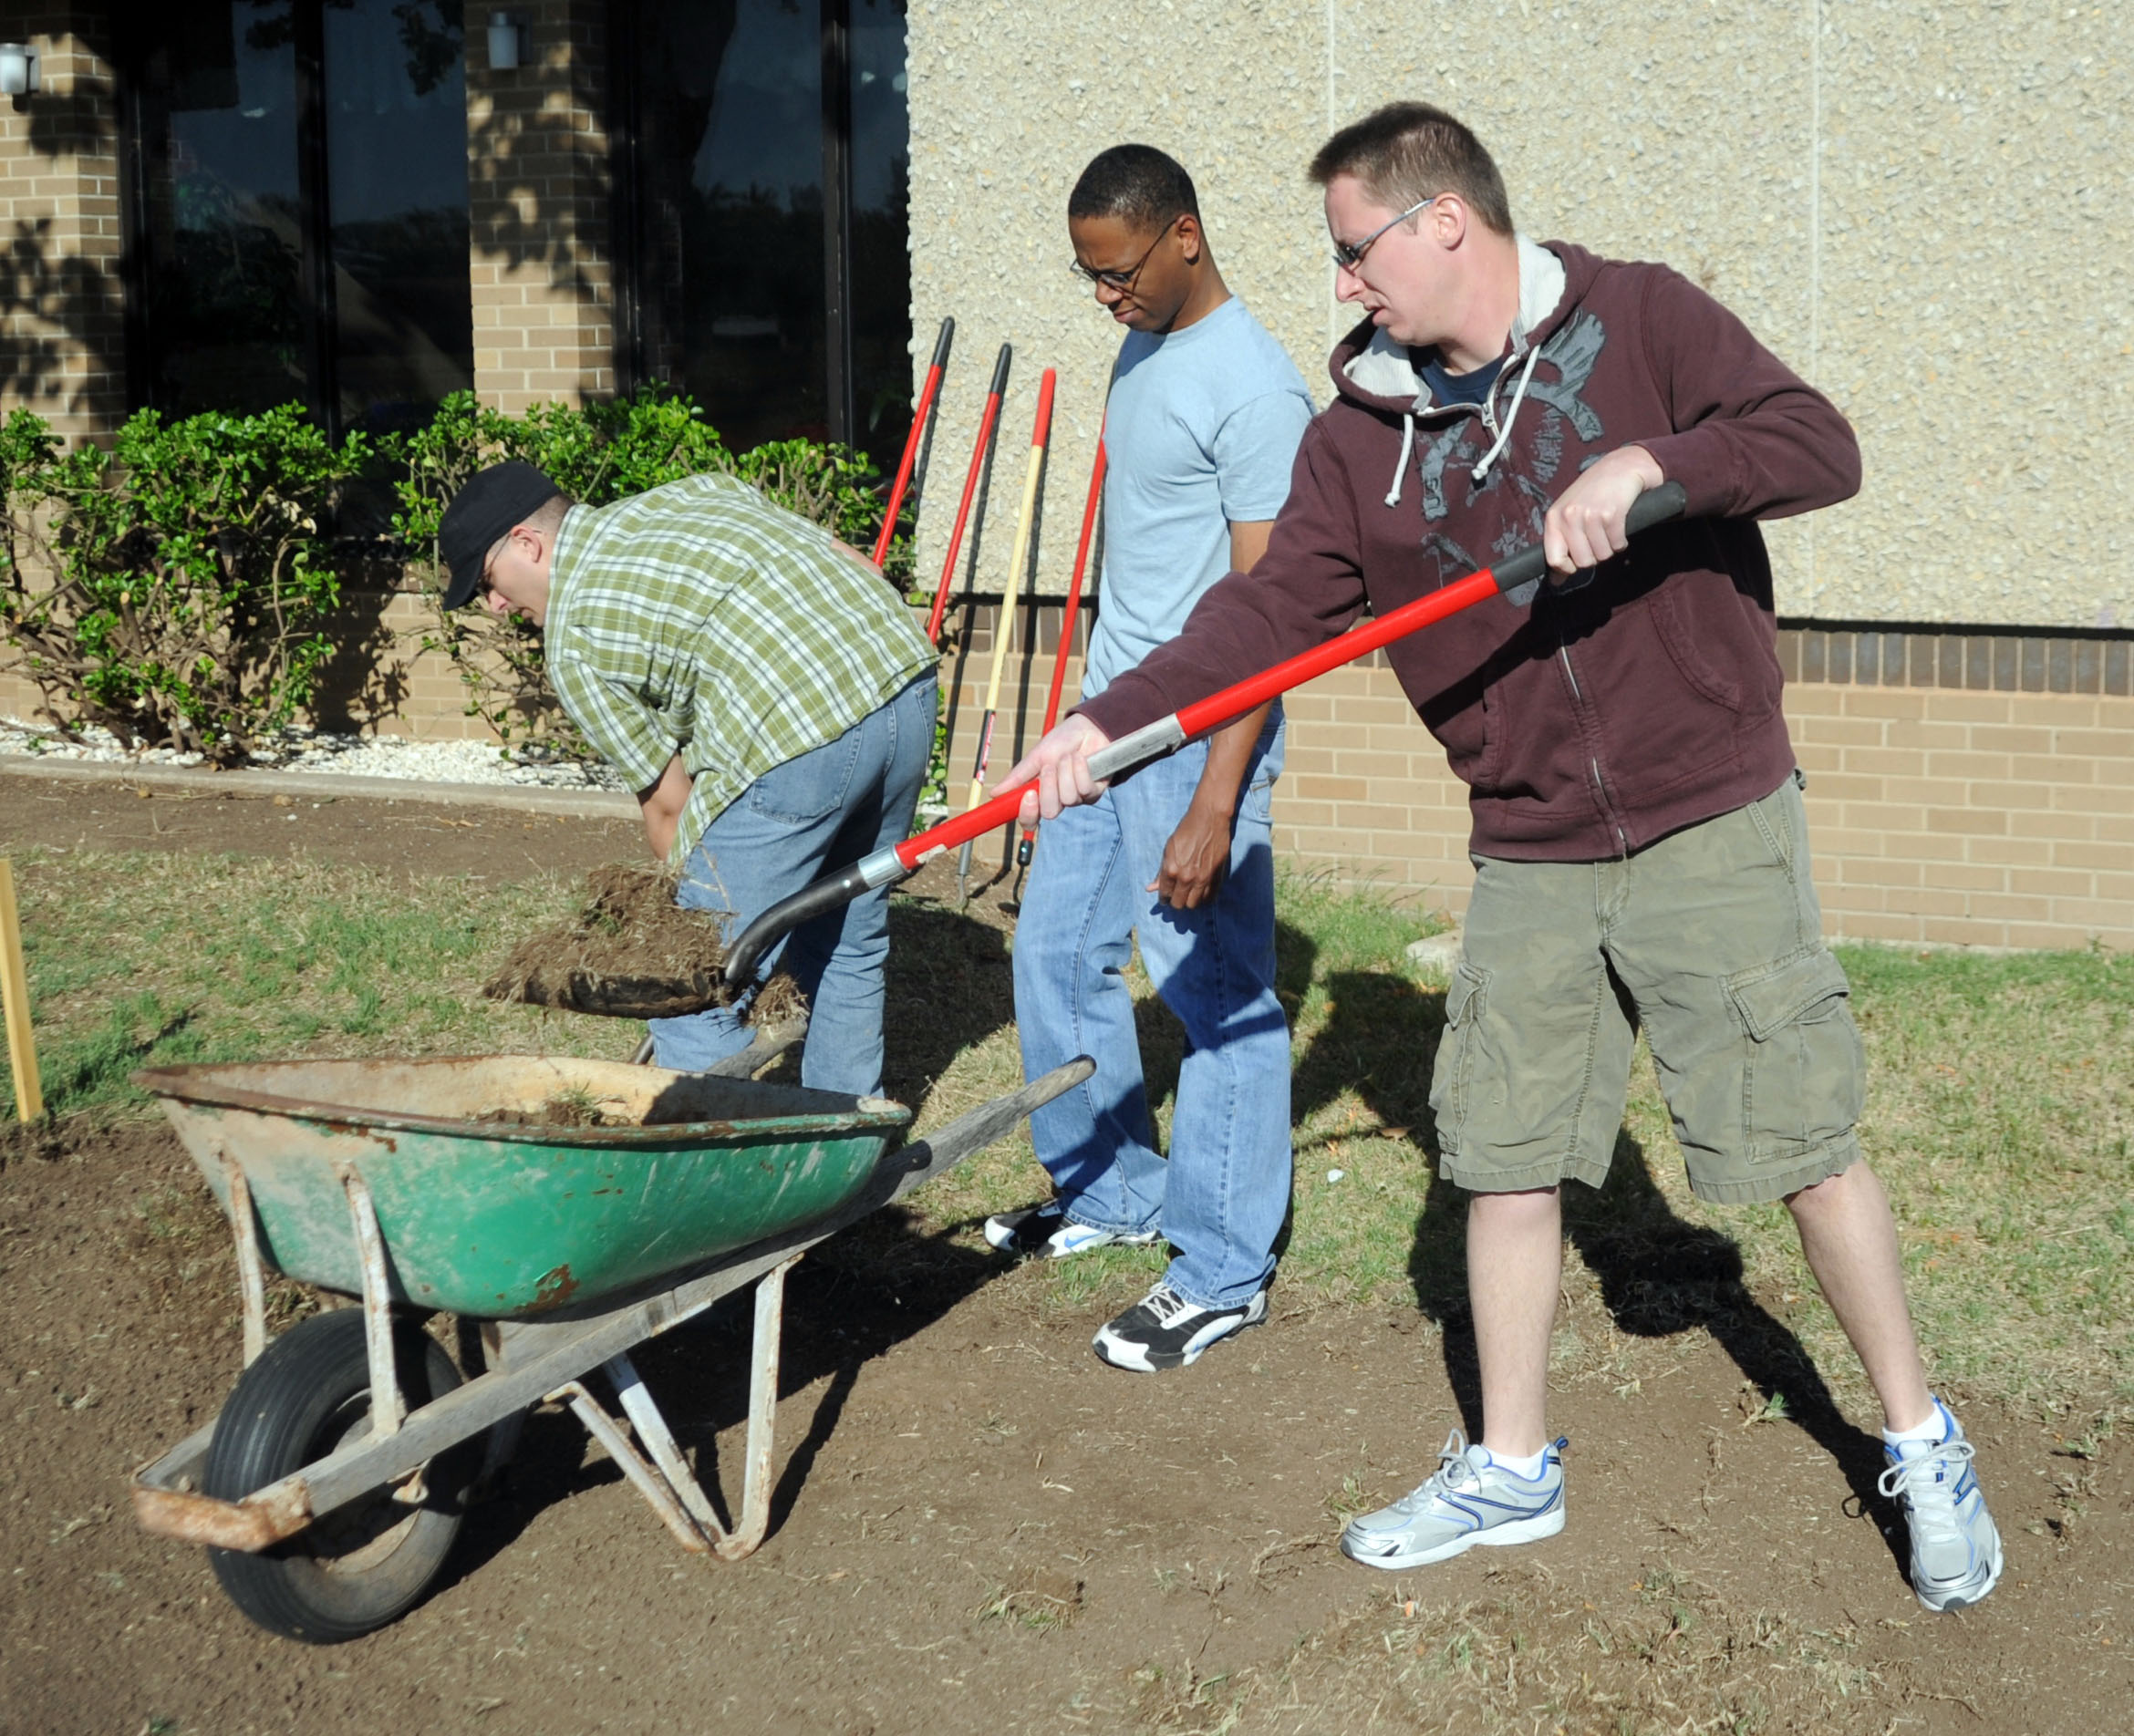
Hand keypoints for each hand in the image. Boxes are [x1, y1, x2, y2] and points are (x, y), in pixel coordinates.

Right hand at [998, 714, 1111, 825]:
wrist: (1088, 728)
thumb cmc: (1062, 741)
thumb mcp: (1036, 757)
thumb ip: (1017, 777)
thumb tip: (993, 793)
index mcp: (1039, 795)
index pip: (1029, 819)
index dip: (1028, 813)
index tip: (1029, 795)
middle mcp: (1057, 801)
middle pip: (1049, 813)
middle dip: (1049, 787)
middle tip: (1050, 766)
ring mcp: (1076, 798)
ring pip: (1068, 799)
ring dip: (1065, 772)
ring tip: (1068, 757)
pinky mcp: (1094, 793)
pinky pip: (1084, 789)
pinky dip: (1080, 769)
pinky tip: (1081, 758)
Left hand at [1150, 804, 1230, 908]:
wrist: (1209, 819)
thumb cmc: (1186, 831)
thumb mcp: (1168, 849)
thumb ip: (1161, 871)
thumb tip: (1150, 888)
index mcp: (1171, 870)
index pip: (1165, 894)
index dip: (1164, 897)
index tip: (1165, 897)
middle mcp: (1186, 878)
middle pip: (1179, 904)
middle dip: (1176, 901)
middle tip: (1176, 895)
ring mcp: (1203, 879)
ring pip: (1194, 904)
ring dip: (1189, 901)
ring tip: (1188, 893)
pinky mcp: (1217, 877)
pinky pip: (1209, 898)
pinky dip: (1203, 898)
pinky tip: (1200, 891)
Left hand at [1543, 445, 1665, 575]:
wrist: (1623, 465)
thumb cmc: (1594, 491)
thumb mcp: (1570, 512)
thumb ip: (1561, 543)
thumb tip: (1556, 581)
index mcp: (1554, 517)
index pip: (1553, 559)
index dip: (1567, 568)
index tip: (1576, 564)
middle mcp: (1569, 516)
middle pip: (1583, 562)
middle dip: (1595, 555)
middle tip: (1599, 538)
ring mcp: (1589, 515)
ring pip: (1602, 555)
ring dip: (1610, 546)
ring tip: (1609, 527)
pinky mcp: (1611, 514)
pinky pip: (1618, 545)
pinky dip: (1622, 540)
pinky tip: (1620, 524)